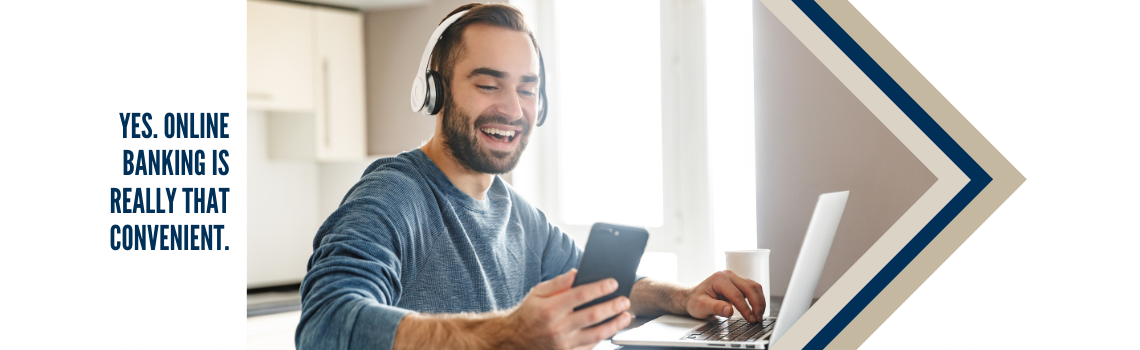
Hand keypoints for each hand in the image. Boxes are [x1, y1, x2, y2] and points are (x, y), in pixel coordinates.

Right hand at [499, 269, 632, 349]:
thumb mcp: (537, 293)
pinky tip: (611, 329)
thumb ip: (557, 283)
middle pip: (592, 316)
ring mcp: (563, 344)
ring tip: (625, 316)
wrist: (513, 340)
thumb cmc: (528, 313)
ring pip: (596, 334)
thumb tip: (576, 272)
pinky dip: (602, 338)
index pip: (580, 295)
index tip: (613, 283)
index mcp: (550, 308)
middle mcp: (557, 327)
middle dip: (612, 307)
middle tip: (625, 300)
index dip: (599, 288)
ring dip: (614, 324)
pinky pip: (589, 347)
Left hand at [682, 270, 765, 322]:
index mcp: (719, 278)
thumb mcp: (701, 306)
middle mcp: (728, 275)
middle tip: (758, 319)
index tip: (750, 319)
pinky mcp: (738, 283)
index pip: (736, 294)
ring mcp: (734, 278)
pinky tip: (758, 309)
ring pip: (753, 286)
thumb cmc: (695, 301)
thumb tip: (729, 311)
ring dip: (759, 301)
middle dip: (756, 304)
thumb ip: (715, 308)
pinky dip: (757, 298)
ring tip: (760, 315)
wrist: (692, 296)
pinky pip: (752, 288)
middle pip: (749, 288)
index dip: (745, 308)